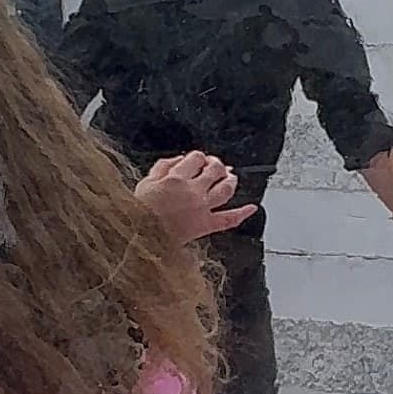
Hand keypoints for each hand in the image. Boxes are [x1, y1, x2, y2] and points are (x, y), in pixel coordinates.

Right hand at [136, 151, 255, 241]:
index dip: (199, 157)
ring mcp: (202, 208)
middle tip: (215, 165)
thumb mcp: (146, 182)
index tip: (197, 160)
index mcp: (177, 178)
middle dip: (216, 164)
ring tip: (231, 177)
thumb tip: (179, 159)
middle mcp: (193, 191)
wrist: (140, 236)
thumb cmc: (139, 212)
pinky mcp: (206, 226)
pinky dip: (242, 213)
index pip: (196, 158)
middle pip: (215, 170)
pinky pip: (228, 220)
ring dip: (231, 181)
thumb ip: (163, 166)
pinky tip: (252, 207)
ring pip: (225, 190)